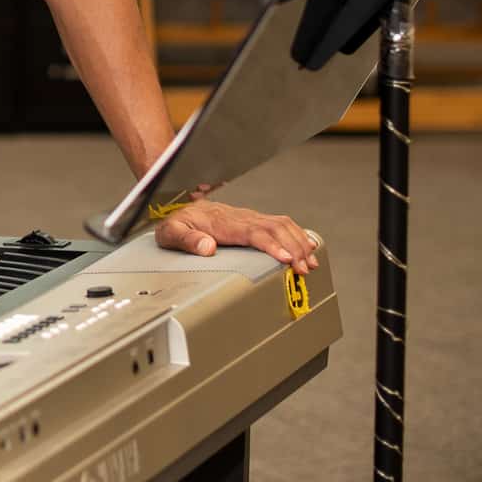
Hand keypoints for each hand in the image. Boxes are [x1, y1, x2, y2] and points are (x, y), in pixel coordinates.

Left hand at [154, 198, 320, 273]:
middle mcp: (241, 218)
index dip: (272, 245)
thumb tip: (207, 247)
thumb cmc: (179, 224)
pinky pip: (281, 224)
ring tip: (310, 263)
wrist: (183, 211)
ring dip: (299, 242)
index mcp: (223, 223)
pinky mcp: (255, 222)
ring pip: (281, 225)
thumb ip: (186, 240)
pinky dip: (298, 235)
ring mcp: (250, 218)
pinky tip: (308, 246)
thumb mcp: (171, 233)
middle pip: (274, 228)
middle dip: (293, 248)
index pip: (253, 232)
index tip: (286, 258)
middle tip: (303, 269)